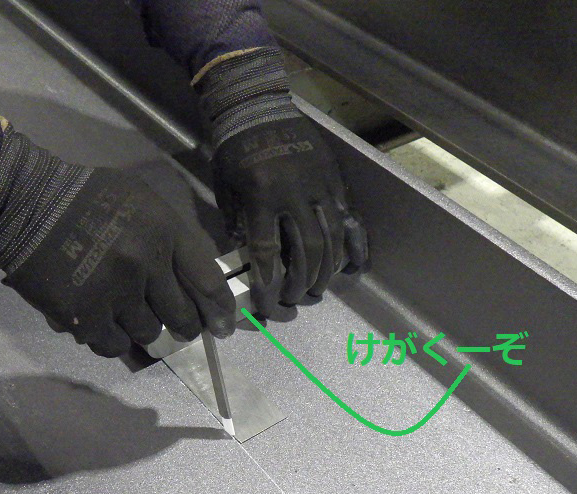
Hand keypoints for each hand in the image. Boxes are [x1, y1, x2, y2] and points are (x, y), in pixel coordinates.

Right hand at [0, 125, 235, 356]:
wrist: (26, 203)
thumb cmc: (87, 197)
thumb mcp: (142, 201)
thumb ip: (172, 236)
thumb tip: (195, 280)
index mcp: (165, 231)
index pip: (208, 283)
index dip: (220, 311)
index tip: (223, 327)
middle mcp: (146, 264)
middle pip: (183, 317)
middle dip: (186, 327)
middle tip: (182, 329)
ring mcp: (115, 293)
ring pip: (149, 333)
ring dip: (145, 330)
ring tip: (131, 317)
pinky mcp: (86, 316)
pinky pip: (113, 345)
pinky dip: (113, 340)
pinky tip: (104, 325)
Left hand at [195, 48, 367, 317]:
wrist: (257, 107)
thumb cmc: (234, 149)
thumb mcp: (226, 189)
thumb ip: (238, 224)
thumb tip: (252, 258)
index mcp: (262, 196)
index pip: (267, 252)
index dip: (269, 284)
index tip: (268, 304)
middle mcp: (294, 192)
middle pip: (306, 250)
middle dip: (302, 282)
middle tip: (296, 299)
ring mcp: (319, 184)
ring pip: (332, 236)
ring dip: (326, 270)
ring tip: (318, 289)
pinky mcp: (333, 177)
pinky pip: (346, 216)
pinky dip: (349, 243)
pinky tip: (350, 265)